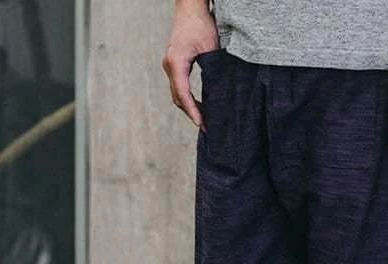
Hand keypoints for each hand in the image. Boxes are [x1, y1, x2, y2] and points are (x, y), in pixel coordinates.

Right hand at [162, 0, 218, 127]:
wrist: (190, 7)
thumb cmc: (201, 24)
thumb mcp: (210, 48)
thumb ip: (212, 70)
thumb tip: (218, 94)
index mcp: (176, 62)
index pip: (183, 94)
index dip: (192, 111)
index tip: (201, 124)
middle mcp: (169, 65)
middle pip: (178, 98)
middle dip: (192, 114)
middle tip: (207, 128)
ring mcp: (170, 65)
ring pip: (177, 94)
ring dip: (190, 108)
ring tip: (204, 121)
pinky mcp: (174, 64)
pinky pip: (179, 87)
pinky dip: (188, 99)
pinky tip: (200, 107)